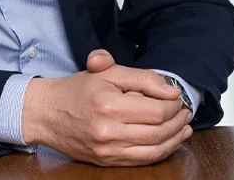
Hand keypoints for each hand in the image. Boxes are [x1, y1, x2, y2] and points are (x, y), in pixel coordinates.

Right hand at [22, 49, 191, 166]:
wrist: (47, 112)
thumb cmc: (77, 89)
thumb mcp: (105, 71)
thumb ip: (140, 77)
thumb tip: (170, 91)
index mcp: (108, 105)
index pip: (155, 110)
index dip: (173, 106)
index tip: (179, 99)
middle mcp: (109, 131)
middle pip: (158, 131)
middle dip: (178, 122)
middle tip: (186, 112)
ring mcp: (108, 150)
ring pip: (154, 150)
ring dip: (175, 139)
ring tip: (184, 128)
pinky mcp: (107, 162)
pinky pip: (142, 161)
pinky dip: (161, 152)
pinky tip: (169, 141)